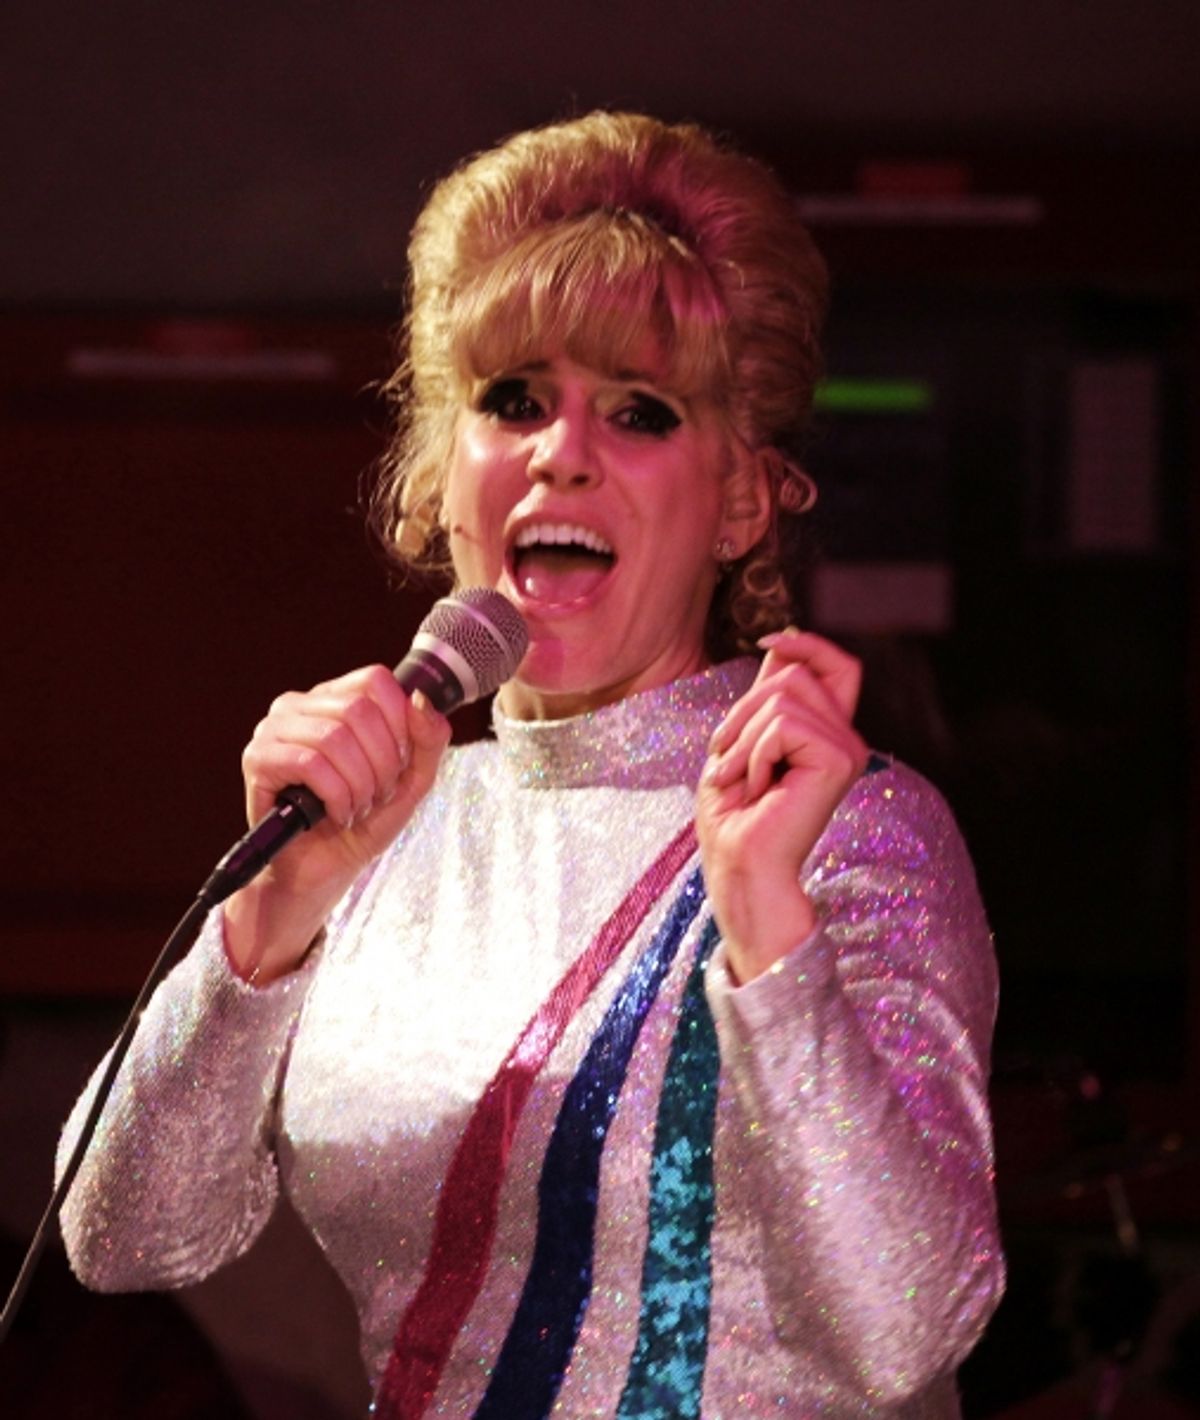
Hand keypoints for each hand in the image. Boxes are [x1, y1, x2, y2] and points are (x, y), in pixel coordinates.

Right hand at [223, 665, 450, 982]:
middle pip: (359, 709)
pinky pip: (310, 763)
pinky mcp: (257, 759)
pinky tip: (335, 814)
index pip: (376, 681)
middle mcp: (300, 705)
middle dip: (382, 763)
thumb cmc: (363, 822)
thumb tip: (421, 699)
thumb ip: (428, 740)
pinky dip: (336, 797)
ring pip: (335, 737)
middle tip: (376, 795)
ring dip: (359, 784)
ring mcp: (274, 729)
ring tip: (356, 807)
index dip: (400, 725)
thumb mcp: (412, 781)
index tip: (399, 764)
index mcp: (335, 698)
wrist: (321, 872)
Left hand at [697, 631, 867, 982]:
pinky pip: (783, 725)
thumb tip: (784, 642)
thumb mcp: (744, 740)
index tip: (769, 641)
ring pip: (783, 696)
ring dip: (743, 738)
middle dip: (743, 710)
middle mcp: (845, 739)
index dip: (808, 643)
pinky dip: (754, 754)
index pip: (838, 665)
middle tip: (728, 762)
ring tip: (742, 780)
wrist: (740, 868)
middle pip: (795, 674)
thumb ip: (769, 696)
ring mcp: (848, 749)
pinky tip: (759, 791)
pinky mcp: (839, 761)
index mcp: (827, 734)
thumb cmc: (735, 818)